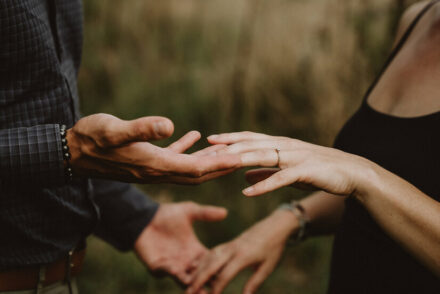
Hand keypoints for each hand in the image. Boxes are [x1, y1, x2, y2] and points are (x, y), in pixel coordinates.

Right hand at [66, 114, 240, 183]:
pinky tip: (195, 137)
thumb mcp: (114, 130)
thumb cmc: (91, 139)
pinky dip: (187, 150)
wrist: (72, 152)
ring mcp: (150, 167)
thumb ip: (141, 129)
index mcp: (154, 164)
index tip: (241, 159)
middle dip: (220, 167)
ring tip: (225, 151)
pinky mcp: (144, 160)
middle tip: (242, 158)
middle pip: (196, 173)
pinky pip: (172, 157)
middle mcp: (155, 170)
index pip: (195, 169)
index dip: (219, 165)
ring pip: (186, 167)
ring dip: (207, 161)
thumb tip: (170, 125)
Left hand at [134, 202, 227, 285]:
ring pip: (184, 279)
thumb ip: (206, 213)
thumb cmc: (167, 214)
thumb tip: (225, 212)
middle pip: (200, 275)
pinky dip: (171, 272)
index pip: (210, 261)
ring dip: (192, 284)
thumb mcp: (189, 211)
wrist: (145, 217)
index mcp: (195, 250)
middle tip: (217, 288)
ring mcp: (172, 265)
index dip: (218, 265)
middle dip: (208, 282)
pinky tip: (176, 270)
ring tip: (200, 289)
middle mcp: (185, 261)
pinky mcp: (157, 266)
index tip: (229, 269)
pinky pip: (166, 272)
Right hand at [187, 209, 298, 293]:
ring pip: (208, 257)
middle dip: (198, 279)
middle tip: (188, 292)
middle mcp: (233, 249)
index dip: (216, 288)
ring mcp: (229, 245)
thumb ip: (255, 283)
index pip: (225, 275)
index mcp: (243, 256)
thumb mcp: (267, 267)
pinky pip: (212, 252)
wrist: (275, 226)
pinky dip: (202, 261)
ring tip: (188, 283)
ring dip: (197, 270)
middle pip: (211, 265)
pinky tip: (195, 268)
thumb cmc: (274, 248)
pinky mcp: (229, 244)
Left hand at [207, 131, 374, 196]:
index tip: (209, 141)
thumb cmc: (318, 170)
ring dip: (239, 159)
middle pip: (251, 144)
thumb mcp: (287, 170)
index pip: (250, 138)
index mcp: (280, 144)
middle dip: (227, 148)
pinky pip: (280, 178)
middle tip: (205, 152)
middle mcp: (285, 146)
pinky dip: (263, 184)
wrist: (352, 172)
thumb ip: (265, 171)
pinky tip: (247, 192)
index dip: (230, 138)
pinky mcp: (305, 171)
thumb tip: (243, 174)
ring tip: (219, 163)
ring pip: (263, 156)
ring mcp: (295, 157)